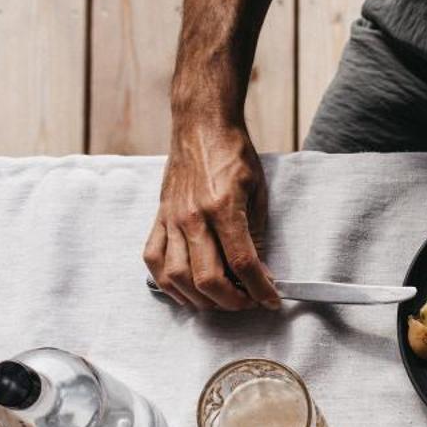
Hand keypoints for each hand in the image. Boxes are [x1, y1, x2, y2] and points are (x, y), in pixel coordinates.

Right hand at [144, 115, 278, 310]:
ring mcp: (171, 218)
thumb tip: (261, 273)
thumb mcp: (257, 193)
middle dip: (233, 301)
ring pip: (177, 277)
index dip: (260, 289)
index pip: (242, 263)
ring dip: (201, 299)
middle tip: (248, 301)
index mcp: (223, 207)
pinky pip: (153, 260)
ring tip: (221, 299)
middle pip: (208, 278)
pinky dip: (169, 283)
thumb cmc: (233, 155)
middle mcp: (193, 216)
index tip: (272, 300)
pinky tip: (187, 289)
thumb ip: (257, 235)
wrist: (201, 125)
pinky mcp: (158, 218)